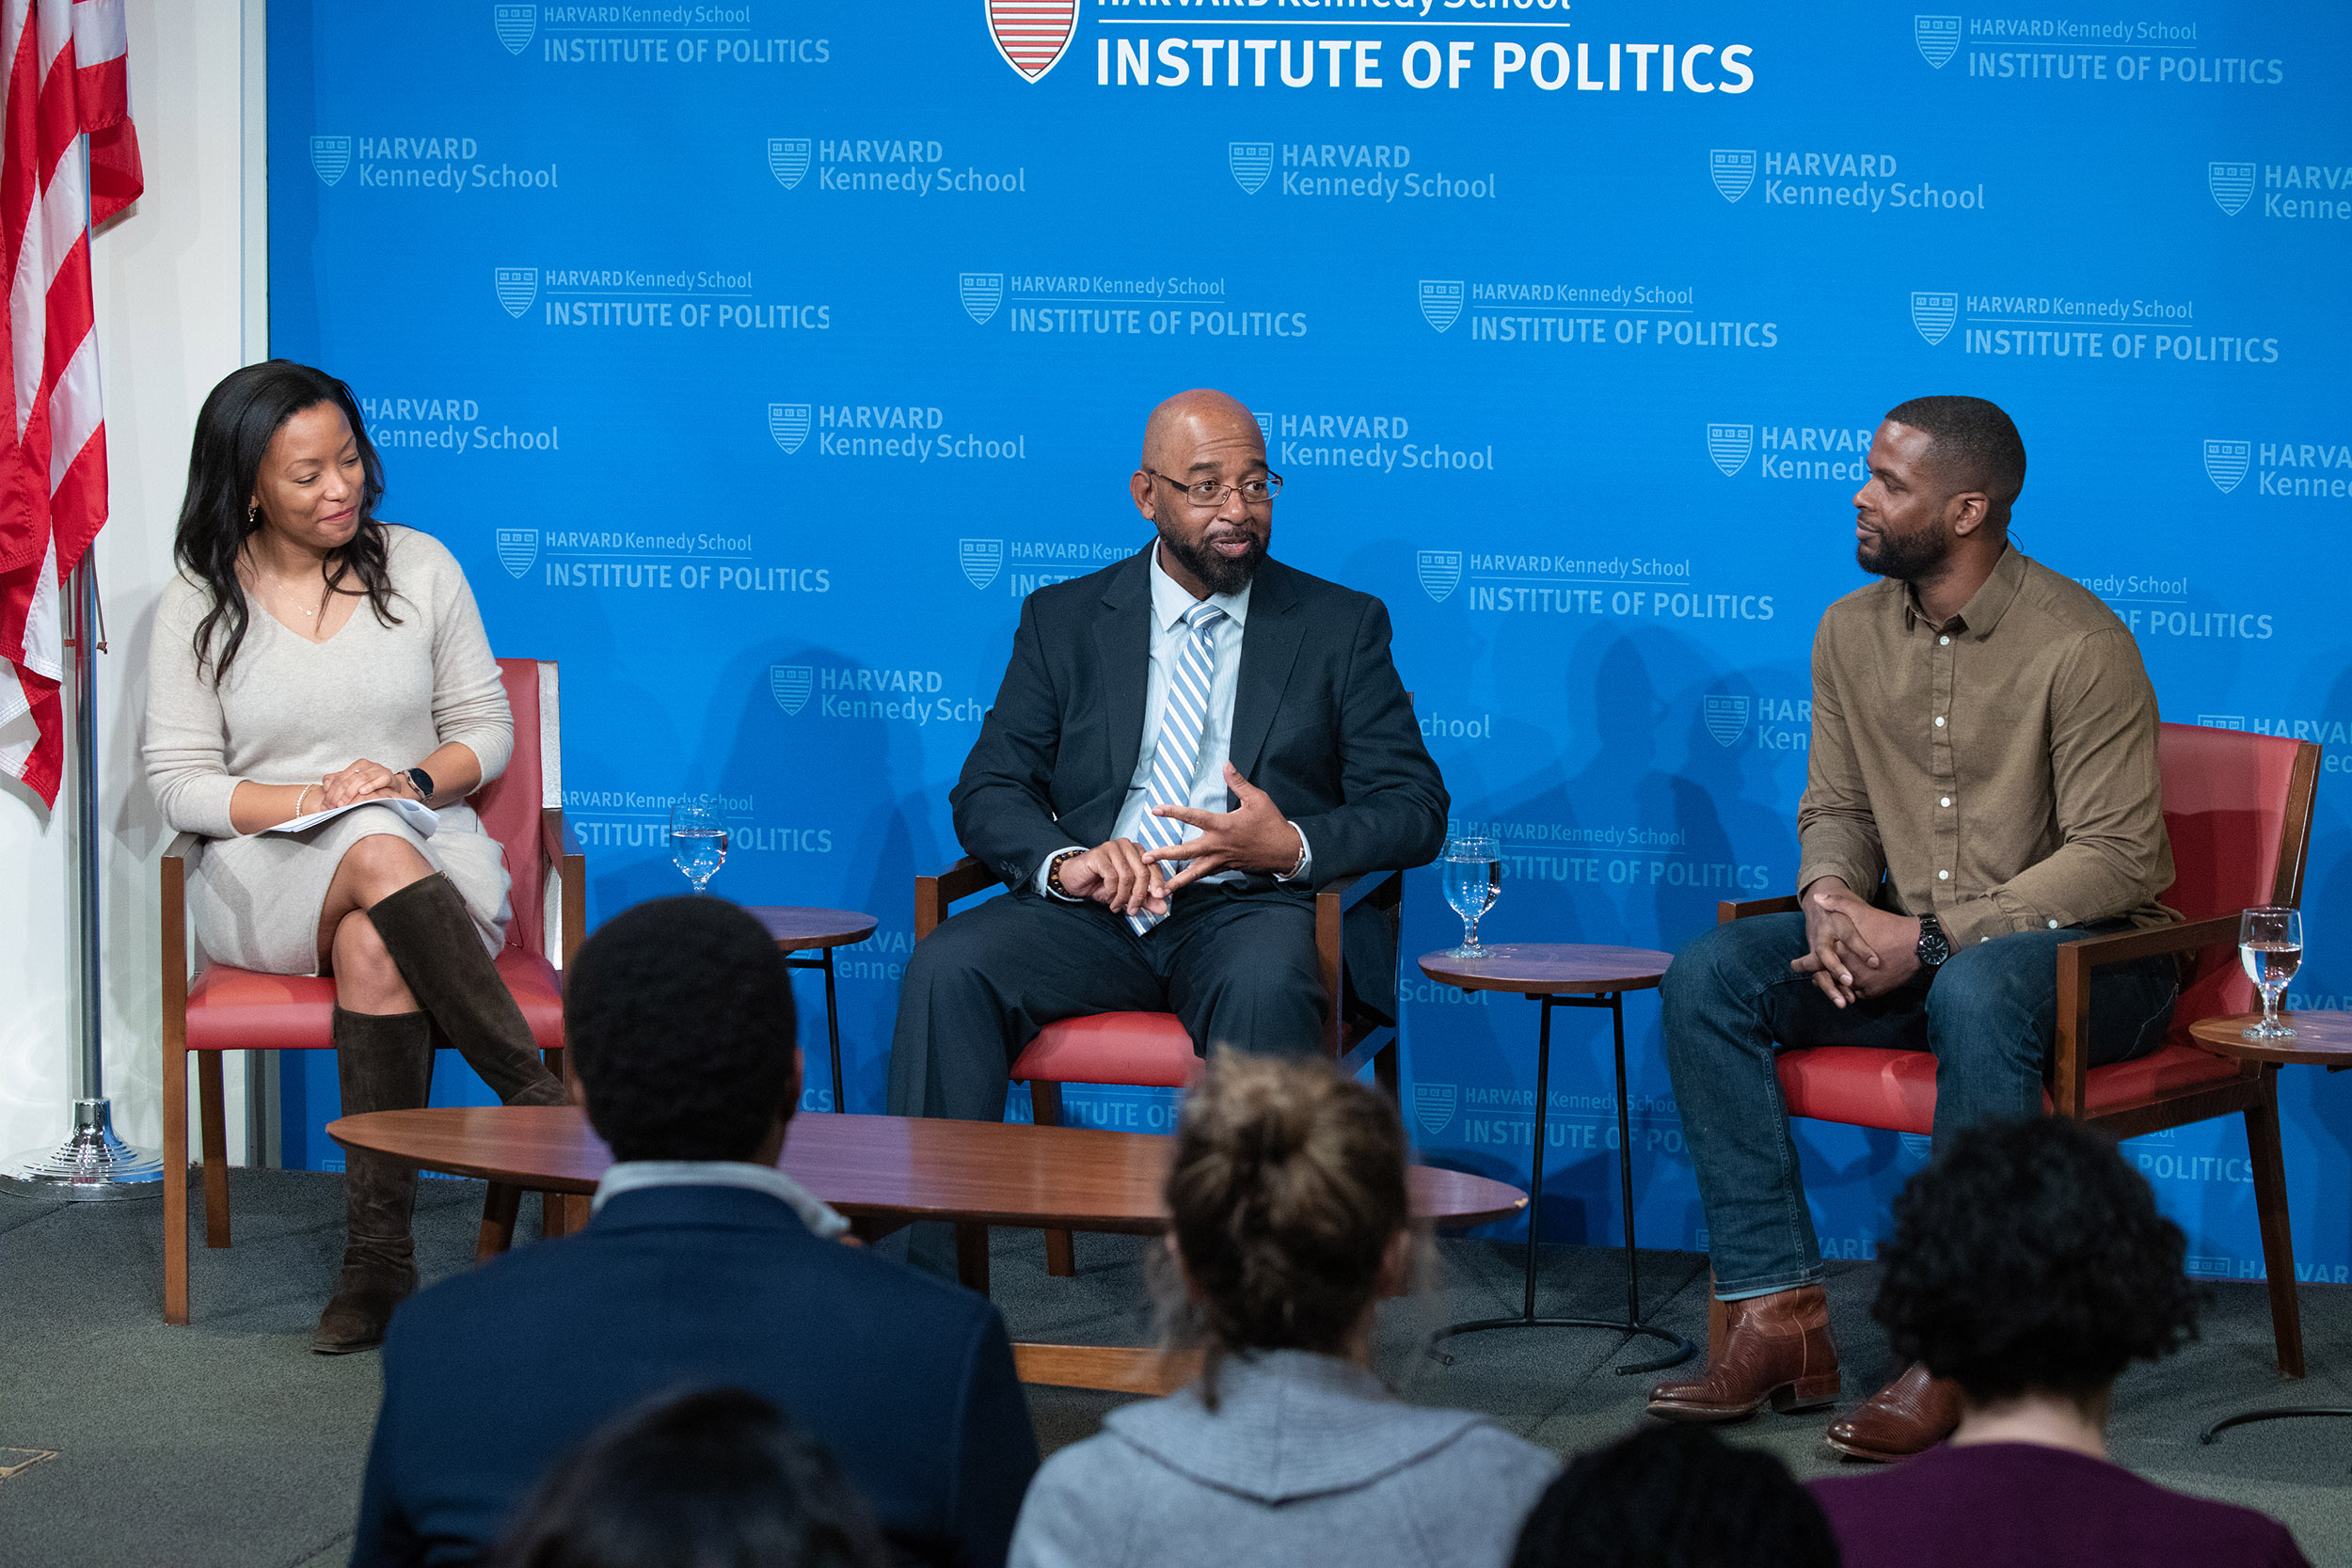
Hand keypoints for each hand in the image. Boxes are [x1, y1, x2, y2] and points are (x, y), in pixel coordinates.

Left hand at [319, 758, 408, 807]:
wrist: (392, 787)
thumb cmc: (372, 786)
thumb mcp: (353, 783)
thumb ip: (338, 783)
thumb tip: (325, 787)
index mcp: (356, 765)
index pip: (339, 778)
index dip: (331, 793)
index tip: (327, 805)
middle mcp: (367, 765)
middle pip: (348, 780)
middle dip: (339, 795)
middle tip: (334, 807)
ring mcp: (378, 770)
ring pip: (361, 779)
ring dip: (350, 793)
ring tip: (344, 804)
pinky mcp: (388, 776)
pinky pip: (379, 780)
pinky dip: (370, 785)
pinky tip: (363, 792)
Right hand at [1053, 838, 1169, 918]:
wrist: (1074, 879)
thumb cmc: (1100, 884)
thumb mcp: (1126, 894)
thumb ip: (1145, 899)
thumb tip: (1163, 909)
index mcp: (1137, 851)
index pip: (1154, 867)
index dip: (1157, 884)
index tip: (1159, 899)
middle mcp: (1126, 846)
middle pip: (1142, 872)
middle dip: (1139, 895)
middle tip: (1132, 910)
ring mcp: (1112, 848)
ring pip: (1127, 876)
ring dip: (1123, 896)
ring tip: (1116, 905)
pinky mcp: (1099, 854)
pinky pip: (1112, 876)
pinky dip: (1112, 891)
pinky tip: (1108, 898)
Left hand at [1140, 764, 1300, 893]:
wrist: (1286, 851)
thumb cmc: (1272, 824)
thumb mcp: (1257, 799)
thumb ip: (1238, 783)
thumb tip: (1227, 764)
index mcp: (1223, 825)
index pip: (1193, 817)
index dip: (1174, 812)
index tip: (1156, 810)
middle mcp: (1218, 845)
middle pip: (1186, 852)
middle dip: (1165, 855)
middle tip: (1146, 858)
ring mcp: (1222, 859)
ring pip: (1194, 872)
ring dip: (1176, 880)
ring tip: (1160, 888)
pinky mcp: (1226, 867)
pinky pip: (1205, 875)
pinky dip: (1192, 880)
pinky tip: (1181, 885)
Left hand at [1792, 880, 1922, 1004]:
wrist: (1918, 945)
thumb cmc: (1887, 926)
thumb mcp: (1860, 910)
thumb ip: (1836, 903)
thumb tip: (1816, 898)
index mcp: (1841, 952)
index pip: (1815, 963)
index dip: (1803, 964)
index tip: (1794, 965)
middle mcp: (1849, 972)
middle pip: (1828, 980)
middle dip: (1820, 980)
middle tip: (1813, 980)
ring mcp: (1863, 984)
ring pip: (1843, 989)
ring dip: (1836, 986)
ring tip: (1830, 983)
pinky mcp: (1875, 992)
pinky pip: (1858, 994)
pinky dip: (1854, 991)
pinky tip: (1850, 986)